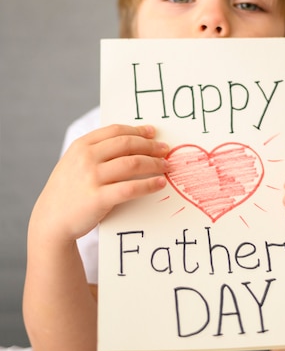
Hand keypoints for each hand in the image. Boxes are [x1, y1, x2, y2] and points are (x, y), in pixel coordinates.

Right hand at [29, 124, 169, 243]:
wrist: (51, 220)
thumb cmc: (68, 190)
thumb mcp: (75, 162)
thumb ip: (96, 151)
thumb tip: (132, 142)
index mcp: (81, 146)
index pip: (115, 131)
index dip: (137, 130)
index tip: (153, 133)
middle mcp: (86, 158)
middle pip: (127, 144)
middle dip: (150, 146)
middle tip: (165, 149)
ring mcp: (91, 178)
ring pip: (132, 164)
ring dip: (154, 163)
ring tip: (166, 166)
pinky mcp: (98, 198)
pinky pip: (131, 188)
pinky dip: (149, 185)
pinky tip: (160, 184)